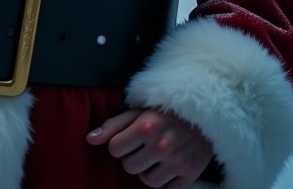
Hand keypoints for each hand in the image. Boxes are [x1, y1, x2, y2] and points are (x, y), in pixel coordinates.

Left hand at [86, 108, 213, 187]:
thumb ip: (112, 125)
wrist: (203, 113)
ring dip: (147, 170)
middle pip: (129, 167)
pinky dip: (164, 179)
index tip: (129, 137)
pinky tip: (167, 163)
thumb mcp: (137, 111)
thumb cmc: (164, 111)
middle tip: (143, 146)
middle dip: (132, 157)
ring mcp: (177, 162)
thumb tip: (89, 139)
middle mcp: (161, 146)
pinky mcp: (190, 174)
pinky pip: (166, 188)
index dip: (119, 144)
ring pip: (146, 181)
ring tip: (154, 155)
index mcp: (146, 127)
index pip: (114, 149)